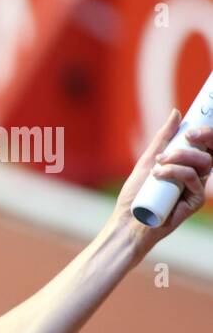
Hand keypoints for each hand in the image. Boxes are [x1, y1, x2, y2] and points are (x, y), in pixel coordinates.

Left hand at [108, 108, 211, 255]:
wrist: (128, 220)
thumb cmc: (136, 193)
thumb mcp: (148, 161)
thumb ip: (163, 139)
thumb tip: (176, 113)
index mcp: (187, 164)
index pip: (206, 145)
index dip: (206, 133)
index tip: (191, 128)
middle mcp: (195, 175)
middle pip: (209, 152)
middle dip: (201, 139)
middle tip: (185, 136)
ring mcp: (196, 188)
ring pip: (203, 163)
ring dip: (182, 157)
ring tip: (159, 163)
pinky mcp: (195, 201)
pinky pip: (193, 179)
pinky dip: (176, 172)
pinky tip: (159, 175)